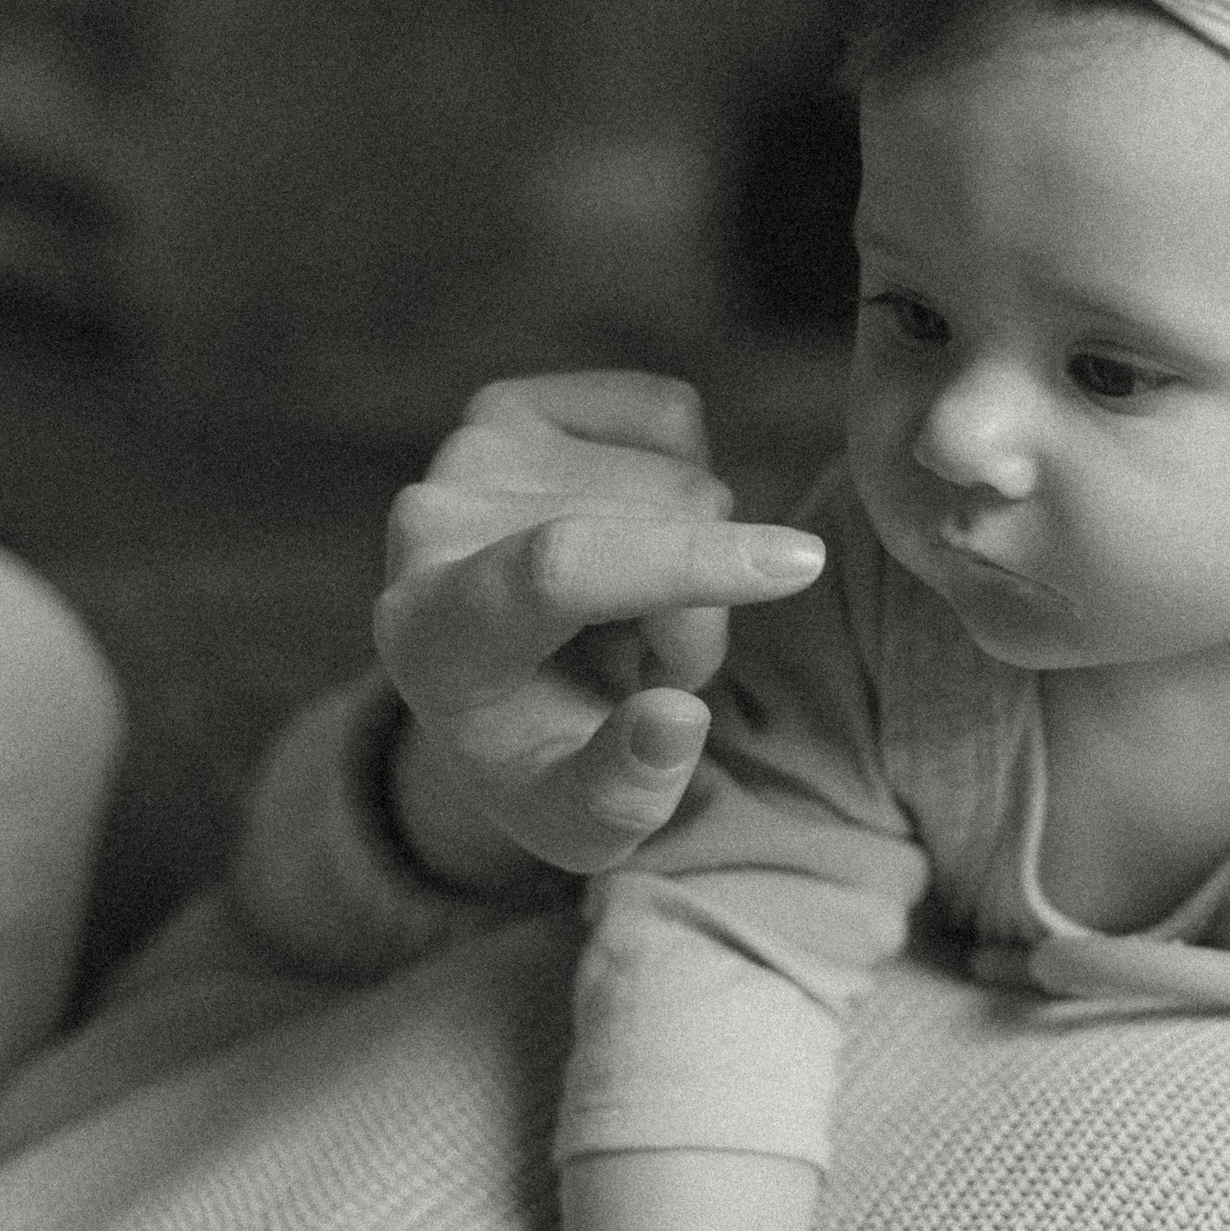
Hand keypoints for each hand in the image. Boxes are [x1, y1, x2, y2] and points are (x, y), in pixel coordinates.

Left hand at [374, 372, 824, 875]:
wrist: (496, 695)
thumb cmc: (548, 766)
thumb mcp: (583, 825)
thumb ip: (626, 791)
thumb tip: (675, 719)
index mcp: (431, 633)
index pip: (561, 567)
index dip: (687, 564)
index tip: (800, 565)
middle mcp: (429, 523)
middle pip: (654, 521)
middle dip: (702, 608)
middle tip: (657, 670)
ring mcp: (468, 452)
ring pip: (675, 471)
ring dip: (694, 557)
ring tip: (634, 617)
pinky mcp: (512, 405)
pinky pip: (669, 415)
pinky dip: (683, 481)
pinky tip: (633, 540)